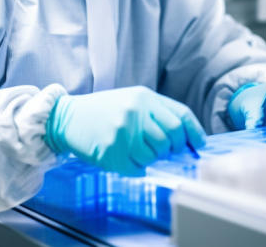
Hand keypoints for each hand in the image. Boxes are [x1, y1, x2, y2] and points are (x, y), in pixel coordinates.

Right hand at [45, 86, 205, 174]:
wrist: (67, 117)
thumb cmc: (103, 110)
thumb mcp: (131, 100)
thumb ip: (157, 113)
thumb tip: (186, 139)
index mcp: (144, 97)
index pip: (181, 116)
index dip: (195, 133)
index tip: (199, 145)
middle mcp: (135, 112)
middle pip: (172, 137)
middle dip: (174, 148)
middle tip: (166, 150)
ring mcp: (123, 132)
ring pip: (156, 154)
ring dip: (152, 158)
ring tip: (138, 151)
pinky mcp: (112, 151)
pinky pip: (137, 168)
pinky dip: (137, 168)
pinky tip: (126, 158)